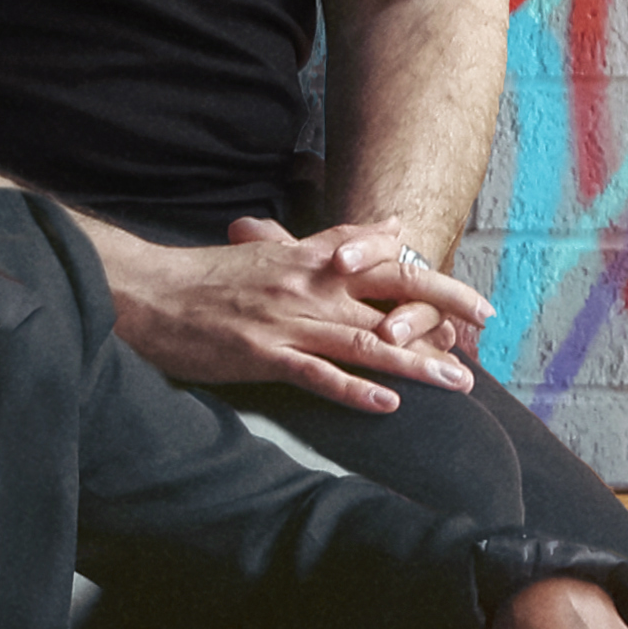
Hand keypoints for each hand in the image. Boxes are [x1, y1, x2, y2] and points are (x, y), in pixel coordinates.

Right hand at [110, 215, 487, 410]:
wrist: (144, 293)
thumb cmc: (205, 278)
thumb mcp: (273, 251)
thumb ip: (333, 241)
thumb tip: (389, 225)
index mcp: (311, 261)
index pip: (387, 265)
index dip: (436, 283)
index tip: (474, 305)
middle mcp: (307, 286)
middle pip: (389, 298)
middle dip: (444, 315)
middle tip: (483, 333)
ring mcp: (285, 322)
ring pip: (365, 341)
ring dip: (415, 363)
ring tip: (456, 382)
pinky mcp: (260, 355)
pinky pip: (316, 374)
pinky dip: (353, 389)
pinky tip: (387, 403)